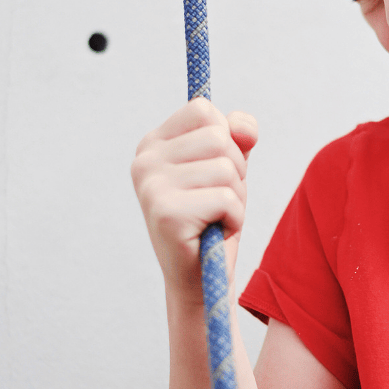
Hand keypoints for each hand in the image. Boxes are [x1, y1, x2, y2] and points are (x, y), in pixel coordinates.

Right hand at [131, 97, 257, 302]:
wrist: (202, 279)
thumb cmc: (214, 217)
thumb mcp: (228, 167)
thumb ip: (237, 136)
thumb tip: (244, 127)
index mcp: (152, 143)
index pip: (203, 110)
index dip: (225, 138)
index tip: (213, 169)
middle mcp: (144, 161)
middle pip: (219, 137)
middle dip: (234, 171)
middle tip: (217, 200)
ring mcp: (151, 187)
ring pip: (226, 168)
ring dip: (235, 196)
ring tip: (214, 216)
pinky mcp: (167, 214)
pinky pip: (227, 198)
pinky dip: (234, 217)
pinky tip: (214, 231)